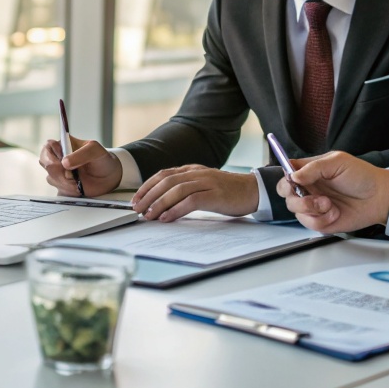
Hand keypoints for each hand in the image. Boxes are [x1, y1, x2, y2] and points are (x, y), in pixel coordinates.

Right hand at [38, 138, 121, 196]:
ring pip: (52, 179)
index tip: (65, 163)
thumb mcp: (95, 150)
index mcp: (62, 145)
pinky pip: (58, 190)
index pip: (47, 148)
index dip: (53, 157)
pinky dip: (69, 192)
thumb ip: (81, 154)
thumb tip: (64, 162)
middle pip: (47, 165)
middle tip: (73, 176)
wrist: (109, 176)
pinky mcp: (61, 186)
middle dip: (60, 173)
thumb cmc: (101, 158)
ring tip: (80, 182)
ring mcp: (58, 173)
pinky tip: (78, 189)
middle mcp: (57, 158)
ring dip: (66, 183)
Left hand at [130, 166, 258, 221]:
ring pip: (176, 190)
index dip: (147, 186)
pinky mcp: (215, 194)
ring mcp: (207, 182)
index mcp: (192, 169)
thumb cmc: (227, 192)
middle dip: (148, 195)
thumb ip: (186, 188)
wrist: (253, 190)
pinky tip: (167, 218)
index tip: (135, 199)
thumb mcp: (203, 185)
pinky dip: (176, 209)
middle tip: (137, 209)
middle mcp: (197, 173)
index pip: (163, 174)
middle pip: (166, 181)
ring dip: (159, 203)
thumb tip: (162, 203)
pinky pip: (191, 200)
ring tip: (149, 215)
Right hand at [276, 152, 388, 233]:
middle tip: (311, 196)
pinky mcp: (320, 220)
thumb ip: (313, 167)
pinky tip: (334, 213)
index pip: (287, 171)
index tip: (294, 181)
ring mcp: (313, 204)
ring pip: (295, 209)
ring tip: (329, 204)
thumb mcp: (338, 162)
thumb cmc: (361, 176)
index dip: (286, 176)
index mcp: (310, 170)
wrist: (379, 198)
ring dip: (311, 208)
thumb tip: (293, 176)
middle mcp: (309, 187)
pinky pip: (308, 223)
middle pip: (285, 192)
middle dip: (295, 196)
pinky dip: (321, 219)